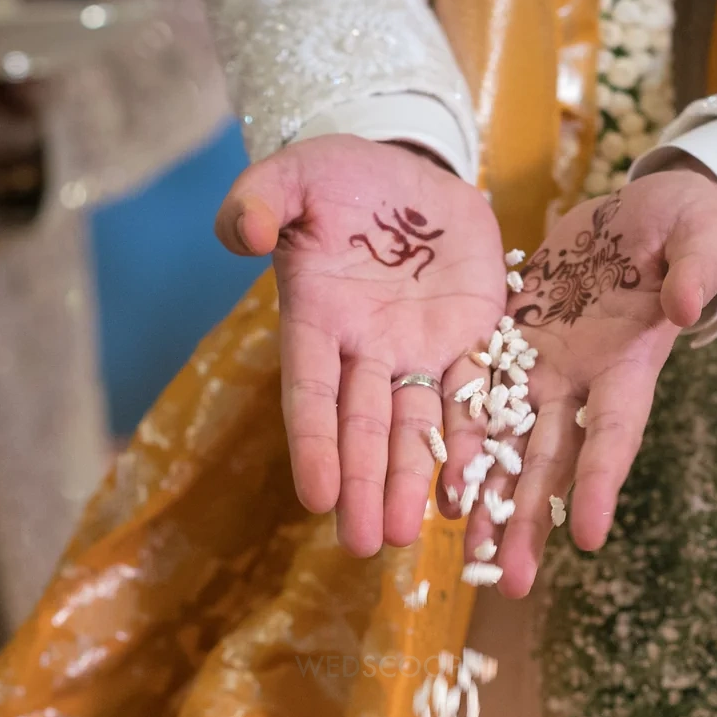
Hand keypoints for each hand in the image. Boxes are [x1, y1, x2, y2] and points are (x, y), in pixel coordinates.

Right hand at [217, 134, 506, 555]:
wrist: (409, 172)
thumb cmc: (340, 177)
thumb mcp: (297, 172)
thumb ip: (263, 198)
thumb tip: (241, 233)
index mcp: (318, 320)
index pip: (311, 390)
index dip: (313, 442)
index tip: (316, 495)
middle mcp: (366, 351)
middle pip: (364, 428)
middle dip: (366, 485)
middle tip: (369, 544)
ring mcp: (418, 352)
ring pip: (417, 428)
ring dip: (413, 482)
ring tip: (413, 535)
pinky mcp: (469, 342)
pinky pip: (475, 399)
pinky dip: (474, 445)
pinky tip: (474, 494)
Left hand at [446, 159, 716, 596]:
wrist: (641, 217)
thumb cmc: (686, 226)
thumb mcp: (702, 233)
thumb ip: (697, 267)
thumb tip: (687, 303)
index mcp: (630, 363)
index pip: (614, 431)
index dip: (601, 482)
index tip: (588, 536)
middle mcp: (584, 381)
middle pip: (553, 462)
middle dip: (531, 523)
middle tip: (508, 583)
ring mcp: (546, 368)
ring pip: (512, 445)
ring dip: (490, 502)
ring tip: (466, 558)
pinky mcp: (513, 346)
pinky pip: (479, 398)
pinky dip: (461, 443)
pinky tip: (437, 489)